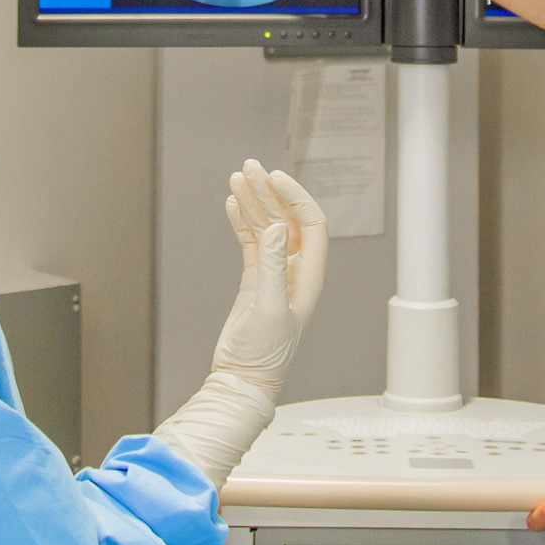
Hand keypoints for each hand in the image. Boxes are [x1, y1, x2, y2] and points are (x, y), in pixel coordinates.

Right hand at [209, 164, 329, 384]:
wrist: (241, 378)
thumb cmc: (263, 355)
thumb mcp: (269, 309)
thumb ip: (273, 266)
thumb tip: (279, 228)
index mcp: (310, 277)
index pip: (312, 224)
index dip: (295, 197)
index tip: (273, 178)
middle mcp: (296, 271)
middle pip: (287, 218)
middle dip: (269, 191)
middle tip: (249, 167)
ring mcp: (274, 273)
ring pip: (267, 226)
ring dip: (253, 201)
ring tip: (236, 177)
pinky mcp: (254, 279)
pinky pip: (251, 241)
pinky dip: (241, 220)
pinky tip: (232, 204)